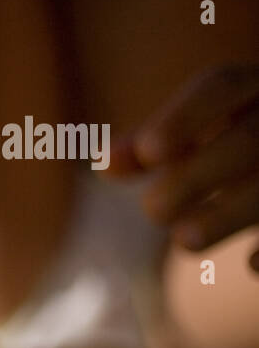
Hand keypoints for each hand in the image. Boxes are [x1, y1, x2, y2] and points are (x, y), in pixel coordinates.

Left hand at [107, 64, 258, 271]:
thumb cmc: (236, 147)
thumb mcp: (201, 135)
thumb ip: (153, 148)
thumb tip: (103, 164)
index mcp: (256, 84)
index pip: (222, 86)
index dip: (183, 118)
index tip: (149, 153)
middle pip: (246, 140)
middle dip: (195, 178)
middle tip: (152, 211)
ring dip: (228, 215)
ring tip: (184, 241)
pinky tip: (251, 263)